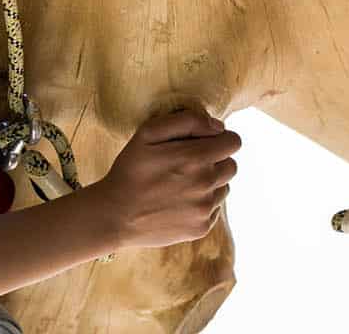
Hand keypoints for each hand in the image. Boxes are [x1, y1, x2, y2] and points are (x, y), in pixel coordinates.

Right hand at [89, 110, 240, 250]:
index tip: (203, 143)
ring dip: (210, 183)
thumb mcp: (148, 133)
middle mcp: (206, 184)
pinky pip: (214, 209)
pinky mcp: (201, 228)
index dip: (220, 139)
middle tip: (189, 164)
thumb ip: (187, 121)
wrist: (115, 214)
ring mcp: (205, 209)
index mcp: (196, 158)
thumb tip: (218, 127)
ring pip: (224, 188)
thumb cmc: (130, 170)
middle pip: (231, 165)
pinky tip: (178, 202)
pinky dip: (202, 204)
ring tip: (181, 185)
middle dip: (216, 161)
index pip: (234, 142)